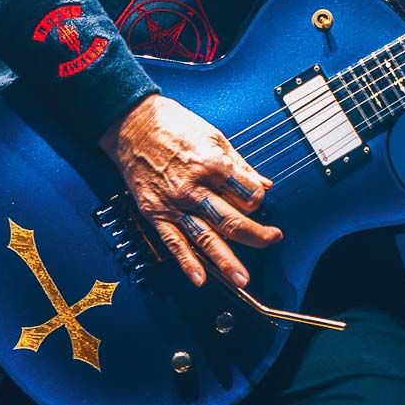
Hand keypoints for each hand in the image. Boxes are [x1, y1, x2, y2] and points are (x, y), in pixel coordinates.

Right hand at [99, 94, 282, 287]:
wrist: (133, 125)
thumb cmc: (174, 125)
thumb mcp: (215, 137)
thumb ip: (240, 165)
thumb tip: (264, 184)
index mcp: (213, 165)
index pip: (249, 195)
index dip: (258, 201)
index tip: (257, 201)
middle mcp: (195, 187)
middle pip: (233, 221)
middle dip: (257, 237)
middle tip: (272, 242)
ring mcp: (174, 203)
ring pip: (206, 238)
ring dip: (226, 262)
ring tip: (242, 279)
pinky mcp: (156, 213)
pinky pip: (173, 242)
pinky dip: (187, 262)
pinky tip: (199, 278)